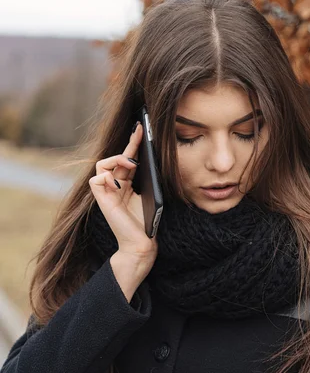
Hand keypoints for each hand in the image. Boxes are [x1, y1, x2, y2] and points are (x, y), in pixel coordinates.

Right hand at [88, 122, 157, 274]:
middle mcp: (114, 186)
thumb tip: (149, 158)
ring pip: (102, 165)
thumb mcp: (149, 193)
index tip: (142, 129)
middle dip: (128, 144)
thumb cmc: (146, 221)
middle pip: (114, 158)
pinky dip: (106, 177)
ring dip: (116, 160)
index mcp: (126, 184)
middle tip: (139, 133)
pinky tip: (119, 181)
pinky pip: (96, 179)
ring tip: (131, 164)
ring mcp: (107, 192)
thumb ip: (144, 177)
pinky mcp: (102, 200)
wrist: (141, 243)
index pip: (127, 159)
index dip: (133, 144)